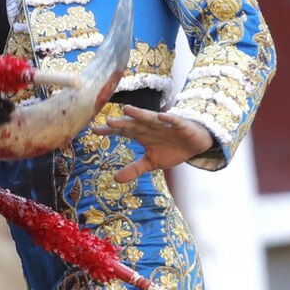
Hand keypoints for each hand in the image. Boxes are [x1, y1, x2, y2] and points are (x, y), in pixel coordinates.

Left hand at [91, 105, 213, 183]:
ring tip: (127, 109)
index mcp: (141, 134)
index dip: (109, 131)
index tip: (93, 130)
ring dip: (139, 114)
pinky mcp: (180, 124)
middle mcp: (149, 126)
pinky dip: (168, 118)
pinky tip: (161, 116)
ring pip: (149, 118)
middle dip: (122, 123)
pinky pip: (173, 120)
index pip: (122, 131)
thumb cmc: (171, 149)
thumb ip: (134, 168)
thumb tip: (115, 179)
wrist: (196, 144)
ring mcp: (164, 124)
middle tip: (108, 121)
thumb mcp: (151, 162)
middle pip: (133, 124)